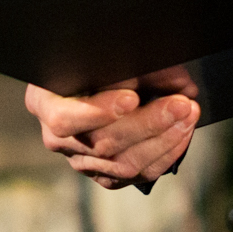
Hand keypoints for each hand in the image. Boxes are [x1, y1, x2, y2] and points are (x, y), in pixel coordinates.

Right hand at [27, 77, 198, 190]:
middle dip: (147, 123)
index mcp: (44, 103)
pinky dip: (165, 153)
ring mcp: (81, 160)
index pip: (64, 118)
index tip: (131, 98)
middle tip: (180, 104)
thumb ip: (135, 66)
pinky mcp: (106, 174)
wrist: (93, 81)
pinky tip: (183, 132)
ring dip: (163, 139)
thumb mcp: (104, 58)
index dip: (98, 112)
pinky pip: (138, 174)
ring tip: (188, 114)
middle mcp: (57, 138)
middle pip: (101, 142)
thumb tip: (179, 83)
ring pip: (123, 164)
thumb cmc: (95, 64)